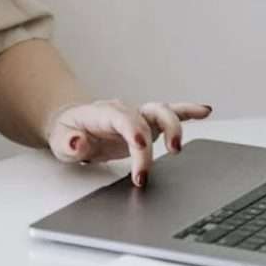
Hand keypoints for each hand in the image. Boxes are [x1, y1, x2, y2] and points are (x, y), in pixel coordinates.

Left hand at [46, 100, 212, 187]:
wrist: (71, 127)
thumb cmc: (67, 133)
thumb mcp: (59, 142)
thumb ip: (69, 143)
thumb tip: (78, 143)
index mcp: (102, 113)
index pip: (123, 119)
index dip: (135, 132)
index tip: (141, 150)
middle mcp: (124, 111)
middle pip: (148, 113)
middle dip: (162, 132)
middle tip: (170, 154)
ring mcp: (137, 117)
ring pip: (162, 111)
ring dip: (176, 124)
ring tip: (182, 145)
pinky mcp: (147, 125)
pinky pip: (170, 113)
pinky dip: (188, 111)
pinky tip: (205, 111)